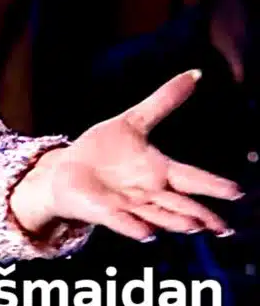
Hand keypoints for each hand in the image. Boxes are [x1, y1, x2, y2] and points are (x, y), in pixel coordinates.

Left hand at [9, 70, 242, 241]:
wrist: (68, 171)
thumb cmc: (105, 150)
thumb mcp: (133, 121)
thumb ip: (163, 101)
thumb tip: (195, 74)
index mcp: (159, 171)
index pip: (191, 178)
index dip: (212, 185)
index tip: (237, 192)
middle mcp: (150, 193)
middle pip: (181, 205)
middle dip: (200, 214)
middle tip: (223, 226)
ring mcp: (130, 206)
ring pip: (158, 217)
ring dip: (174, 222)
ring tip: (193, 226)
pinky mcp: (106, 213)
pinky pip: (122, 221)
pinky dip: (134, 226)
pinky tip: (146, 231)